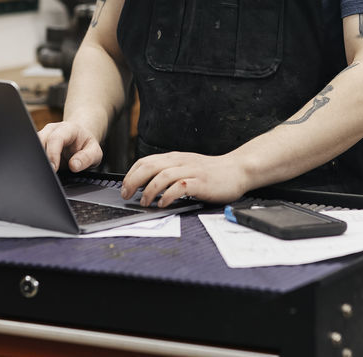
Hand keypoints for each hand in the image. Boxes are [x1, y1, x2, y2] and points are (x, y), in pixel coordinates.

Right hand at [36, 120, 102, 172]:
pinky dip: (34, 162)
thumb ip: (87, 158)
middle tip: (47, 174)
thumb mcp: (95, 152)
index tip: (53, 168)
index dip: (52, 153)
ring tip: (43, 173)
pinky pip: (32, 153)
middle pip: (40, 141)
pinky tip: (39, 171)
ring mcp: (43, 136)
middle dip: (41, 158)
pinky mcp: (38, 145)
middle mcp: (52, 130)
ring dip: (36, 160)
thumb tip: (74, 165)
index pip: (56, 138)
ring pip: (32, 146)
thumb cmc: (86, 145)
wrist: (81, 139)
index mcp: (68, 128)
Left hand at [122, 151, 250, 206]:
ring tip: (144, 202)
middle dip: (133, 181)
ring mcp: (191, 171)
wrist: (238, 170)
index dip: (131, 174)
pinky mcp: (201, 182)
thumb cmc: (211, 173)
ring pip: (162, 176)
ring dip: (149, 191)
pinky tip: (163, 204)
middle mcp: (181, 162)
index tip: (125, 187)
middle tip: (127, 195)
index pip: (145, 161)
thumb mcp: (187, 167)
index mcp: (175, 157)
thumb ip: (170, 172)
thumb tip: (147, 184)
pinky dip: (168, 196)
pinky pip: (180, 187)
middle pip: (150, 166)